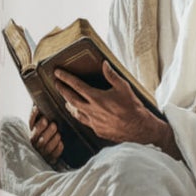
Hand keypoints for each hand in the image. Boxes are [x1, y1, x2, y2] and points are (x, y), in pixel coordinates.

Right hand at [28, 104, 62, 162]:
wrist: (49, 155)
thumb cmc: (47, 135)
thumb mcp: (43, 125)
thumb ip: (42, 115)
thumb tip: (41, 99)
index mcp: (32, 131)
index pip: (30, 122)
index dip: (33, 115)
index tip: (38, 108)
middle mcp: (34, 142)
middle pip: (36, 135)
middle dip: (43, 128)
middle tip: (52, 123)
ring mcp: (42, 152)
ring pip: (45, 145)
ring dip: (52, 138)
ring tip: (58, 133)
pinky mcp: (50, 158)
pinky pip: (54, 154)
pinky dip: (58, 148)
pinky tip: (61, 143)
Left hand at [54, 62, 170, 149]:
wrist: (138, 128)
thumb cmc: (132, 107)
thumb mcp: (124, 87)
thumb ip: (111, 75)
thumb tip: (104, 64)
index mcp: (97, 98)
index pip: (76, 85)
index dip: (65, 78)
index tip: (57, 73)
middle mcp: (92, 110)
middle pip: (71, 99)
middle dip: (62, 90)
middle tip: (56, 84)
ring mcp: (93, 122)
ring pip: (75, 112)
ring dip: (69, 105)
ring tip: (66, 100)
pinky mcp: (97, 130)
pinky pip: (85, 122)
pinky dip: (81, 116)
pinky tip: (82, 114)